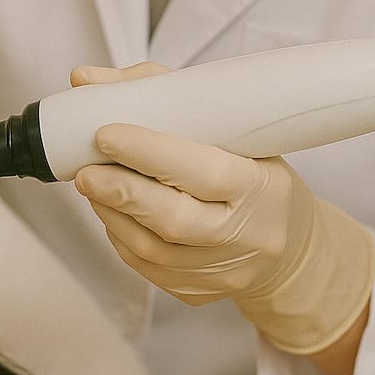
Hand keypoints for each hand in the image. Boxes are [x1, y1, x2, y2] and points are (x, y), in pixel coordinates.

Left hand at [69, 62, 374, 354]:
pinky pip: (148, 268)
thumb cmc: (255, 176)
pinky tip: (112, 213)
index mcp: (262, 186)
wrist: (290, 248)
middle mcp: (247, 235)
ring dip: (113, 214)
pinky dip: (121, 237)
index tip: (106, 135)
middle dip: (121, 192)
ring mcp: (224, 271)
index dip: (150, 153)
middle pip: (174, 220)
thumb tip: (85, 80)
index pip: (204, 171)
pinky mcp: (200, 294)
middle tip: (85, 171)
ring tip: (93, 186)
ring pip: (153, 249)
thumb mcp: (233, 131)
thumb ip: (163, 97)